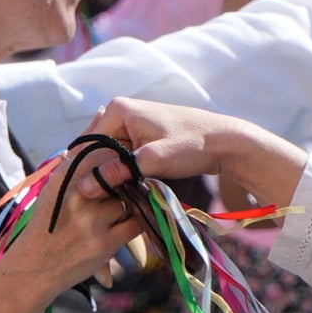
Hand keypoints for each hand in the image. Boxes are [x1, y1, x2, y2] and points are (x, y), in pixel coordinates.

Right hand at [0, 153, 140, 312]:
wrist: (34, 268)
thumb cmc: (48, 225)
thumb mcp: (54, 188)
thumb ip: (78, 164)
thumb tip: (103, 133)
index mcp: (64, 177)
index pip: (102, 152)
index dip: (117, 158)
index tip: (121, 164)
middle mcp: (78, 195)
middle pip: (120, 176)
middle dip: (127, 180)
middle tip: (130, 185)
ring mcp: (92, 220)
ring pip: (130, 199)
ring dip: (132, 203)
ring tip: (126, 207)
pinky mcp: (105, 243)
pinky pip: (136, 224)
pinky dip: (137, 221)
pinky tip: (128, 222)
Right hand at [83, 98, 305, 213]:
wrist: (226, 142)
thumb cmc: (192, 145)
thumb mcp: (153, 161)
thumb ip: (119, 172)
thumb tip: (86, 187)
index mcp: (118, 110)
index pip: (87, 145)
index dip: (86, 172)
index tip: (86, 197)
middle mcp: (121, 113)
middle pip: (96, 151)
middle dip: (99, 175)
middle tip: (98, 202)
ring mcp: (132, 125)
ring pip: (110, 157)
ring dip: (113, 177)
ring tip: (112, 200)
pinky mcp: (142, 137)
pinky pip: (124, 158)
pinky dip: (125, 174)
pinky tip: (126, 192)